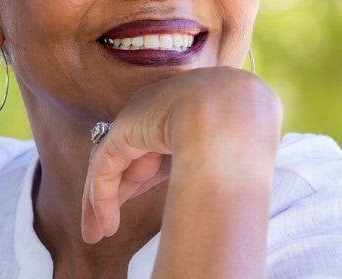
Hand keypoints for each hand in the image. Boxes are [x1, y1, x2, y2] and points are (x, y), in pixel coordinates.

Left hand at [80, 67, 281, 243]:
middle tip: (106, 225)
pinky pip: (105, 168)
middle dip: (121, 190)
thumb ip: (211, 158)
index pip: (158, 142)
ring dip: (102, 201)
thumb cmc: (246, 131)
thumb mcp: (228, 147)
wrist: (231, 114)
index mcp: (186, 106)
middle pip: (133, 154)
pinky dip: (103, 198)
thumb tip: (224, 193)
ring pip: (113, 163)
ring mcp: (140, 117)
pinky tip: (108, 226)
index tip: (139, 197)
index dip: (146, 174)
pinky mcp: (122, 131)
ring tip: (96, 235)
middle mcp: (159, 108)